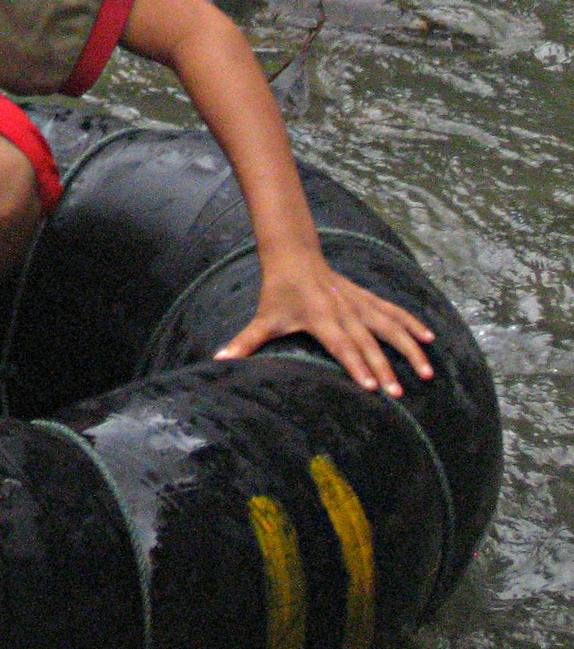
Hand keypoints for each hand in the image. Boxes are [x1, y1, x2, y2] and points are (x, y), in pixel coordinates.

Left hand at [215, 252, 435, 397]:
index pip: (341, 345)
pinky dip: (412, 322)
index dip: (356, 365)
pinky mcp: (366, 297)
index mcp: (320, 318)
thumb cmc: (278, 292)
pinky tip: (430, 338)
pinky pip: (394, 310)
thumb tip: (219, 359)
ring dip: (408, 347)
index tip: (371, 386)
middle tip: (399, 393)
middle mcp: (343, 310)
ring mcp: (358, 302)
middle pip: (368, 342)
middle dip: (384, 367)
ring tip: (427, 371)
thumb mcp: (263, 318)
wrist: (293, 256)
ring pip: (389, 325)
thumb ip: (245, 341)